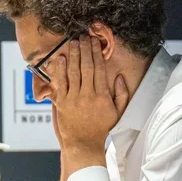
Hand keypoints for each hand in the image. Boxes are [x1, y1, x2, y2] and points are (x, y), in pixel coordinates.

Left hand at [50, 35, 128, 157]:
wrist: (84, 143)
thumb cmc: (102, 127)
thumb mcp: (118, 112)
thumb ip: (121, 94)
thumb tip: (118, 77)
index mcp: (103, 95)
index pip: (99, 69)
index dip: (96, 54)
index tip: (95, 42)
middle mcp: (88, 95)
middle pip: (86, 67)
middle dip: (85, 50)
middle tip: (83, 36)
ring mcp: (74, 98)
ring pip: (73, 72)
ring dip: (73, 55)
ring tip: (73, 42)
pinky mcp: (62, 103)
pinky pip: (61, 83)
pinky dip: (60, 70)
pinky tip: (60, 59)